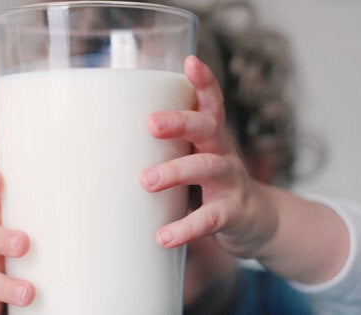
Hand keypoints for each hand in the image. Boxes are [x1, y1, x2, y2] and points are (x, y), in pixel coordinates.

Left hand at [140, 55, 276, 256]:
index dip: (204, 82)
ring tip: (146, 181)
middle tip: (151, 123)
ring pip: (207, 167)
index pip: (211, 103)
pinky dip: (185, 227)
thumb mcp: (194, 159)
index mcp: (212, 137)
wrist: (256, 221)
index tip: (190, 61)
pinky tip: (163, 236)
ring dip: (176, 172)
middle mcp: (223, 152)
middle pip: (208, 127)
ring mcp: (231, 182)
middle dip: (181, 122)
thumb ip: (165, 150)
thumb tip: (103, 147)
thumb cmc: (211, 185)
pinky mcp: (232, 213)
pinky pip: (209, 218)